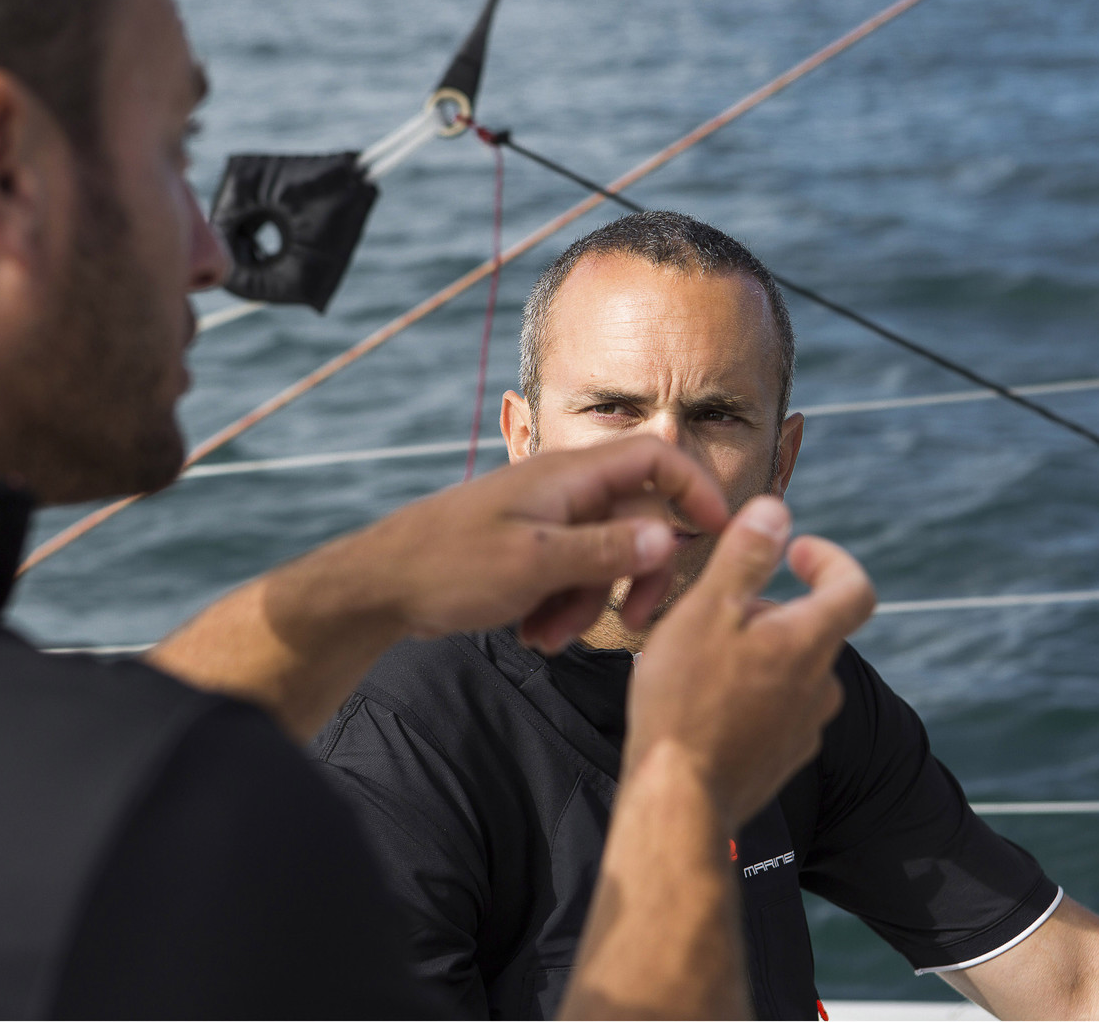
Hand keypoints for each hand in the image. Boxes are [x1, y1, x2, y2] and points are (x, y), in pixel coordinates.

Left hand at [368, 435, 730, 651]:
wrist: (379, 587)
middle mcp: (563, 491)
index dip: (696, 489)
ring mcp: (544, 520)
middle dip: (635, 577)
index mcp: (570, 477)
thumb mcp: (537, 564)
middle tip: (632, 623)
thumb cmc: (448, 566)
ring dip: (589, 603)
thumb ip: (607, 551)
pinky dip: (561, 606)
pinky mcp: (526, 550)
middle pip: (636, 521)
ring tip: (550, 638)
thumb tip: (669, 539)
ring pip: (602, 558)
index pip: (656, 459)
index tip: (719, 533)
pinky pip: (569, 575)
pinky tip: (534, 633)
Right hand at [626, 495, 874, 829]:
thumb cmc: (685, 701)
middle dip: (768, 609)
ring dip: (755, 655)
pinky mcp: (782, 759)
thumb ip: (745, 557)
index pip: (855, 588)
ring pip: (789, 671)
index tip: (794, 551)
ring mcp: (805, 728)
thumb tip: (777, 510)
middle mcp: (820, 686)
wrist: (678, 800)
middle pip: (810, 628)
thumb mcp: (706, 612)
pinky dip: (748, 696)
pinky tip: (702, 704)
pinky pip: (775, 711)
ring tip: (698, 660)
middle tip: (710, 611)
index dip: (830, 560)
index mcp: (809, 642)